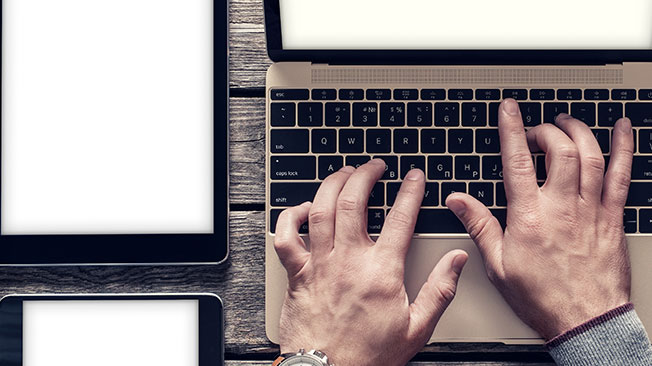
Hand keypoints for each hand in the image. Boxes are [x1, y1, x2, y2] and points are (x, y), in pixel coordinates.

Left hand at [274, 160, 467, 365]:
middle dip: (366, 175)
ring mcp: (319, 264)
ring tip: (344, 173)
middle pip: (353, 201)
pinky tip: (304, 208)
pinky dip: (291, 217)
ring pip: (321, 209)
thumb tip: (457, 261)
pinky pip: (285, 236)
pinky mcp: (297, 274)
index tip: (414, 177)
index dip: (410, 191)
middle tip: (375, 166)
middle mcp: (348, 260)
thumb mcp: (417, 328)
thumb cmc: (367, 355)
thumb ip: (440, 290)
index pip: (401, 218)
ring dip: (332, 184)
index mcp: (381, 271)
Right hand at [446, 99, 632, 339]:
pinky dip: (624, 147)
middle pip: (558, 150)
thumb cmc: (542, 297)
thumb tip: (458, 201)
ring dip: (577, 131)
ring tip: (566, 122)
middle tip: (535, 132)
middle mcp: (562, 207)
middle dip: (545, 131)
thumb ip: (479, 225)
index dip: (512, 129)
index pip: (517, 161)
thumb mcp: (497, 264)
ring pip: (590, 155)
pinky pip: (622, 175)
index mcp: (529, 217)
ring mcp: (591, 210)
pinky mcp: (612, 217)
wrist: (585, 320)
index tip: (509, 110)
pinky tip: (621, 130)